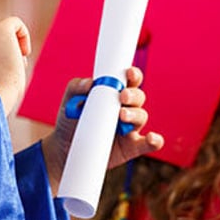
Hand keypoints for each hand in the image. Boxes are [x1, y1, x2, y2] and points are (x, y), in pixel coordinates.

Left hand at [40, 66, 163, 192]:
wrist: (64, 147)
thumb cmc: (70, 119)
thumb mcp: (69, 99)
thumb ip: (77, 87)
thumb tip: (89, 83)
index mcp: (113, 93)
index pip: (128, 80)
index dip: (133, 74)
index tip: (129, 72)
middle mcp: (125, 108)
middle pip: (138, 96)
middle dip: (133, 94)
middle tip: (122, 96)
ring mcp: (129, 128)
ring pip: (142, 116)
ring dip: (135, 114)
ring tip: (122, 116)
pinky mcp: (131, 147)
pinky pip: (148, 144)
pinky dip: (155, 140)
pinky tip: (152, 138)